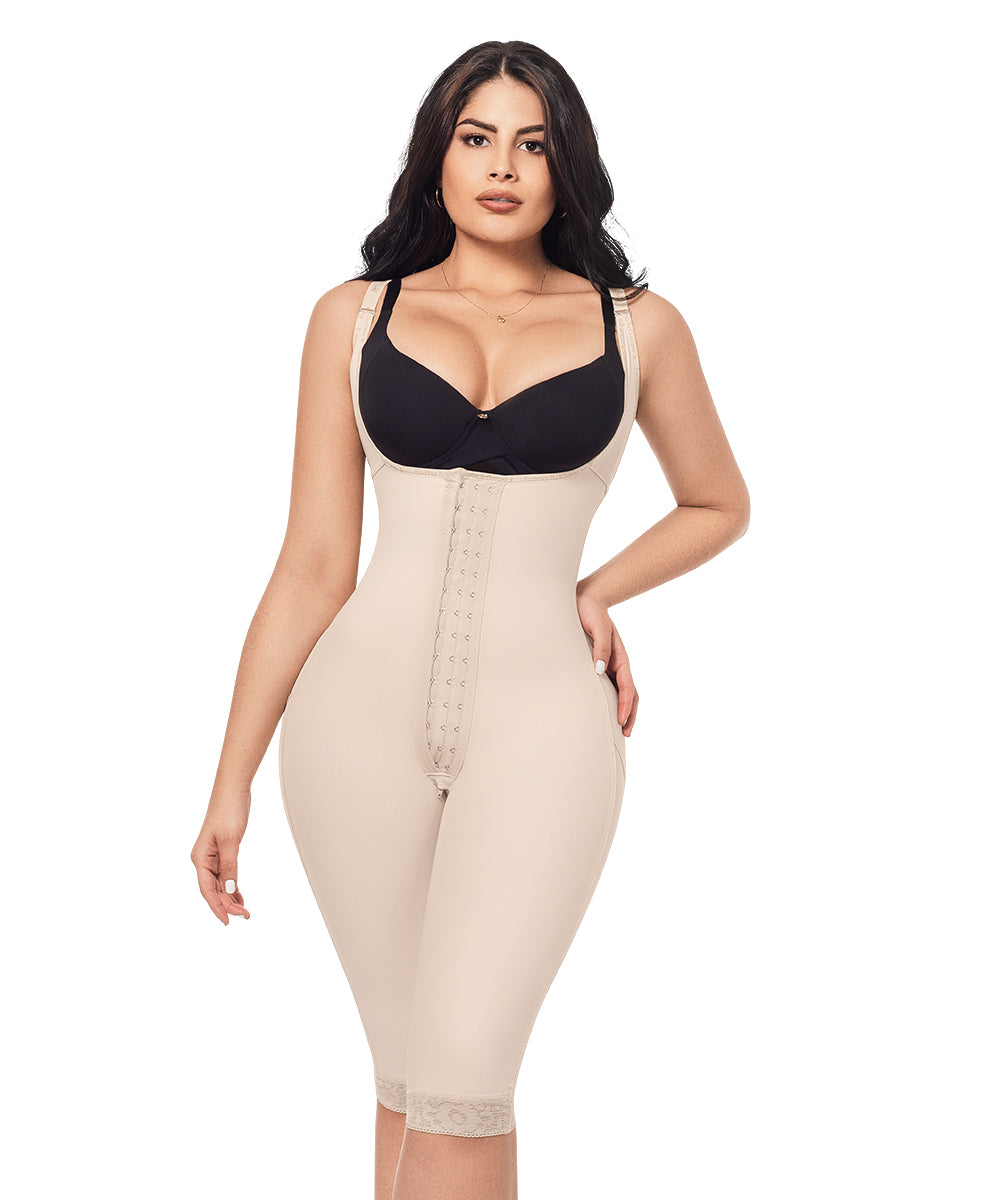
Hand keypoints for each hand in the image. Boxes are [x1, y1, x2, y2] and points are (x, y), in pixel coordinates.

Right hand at [191, 792, 250, 924]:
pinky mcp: (223, 851)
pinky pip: (226, 875)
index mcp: (200, 858)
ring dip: (231, 898)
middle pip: (214, 889)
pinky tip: (240, 897)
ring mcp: (213, 856)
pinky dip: (233, 886)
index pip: (207, 890)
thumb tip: (229, 891)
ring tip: (244, 911)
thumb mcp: (230, 841)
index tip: (228, 920)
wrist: (233, 790)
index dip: (217, 907)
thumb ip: (229, 867)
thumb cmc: (228, 811)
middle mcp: (203, 859)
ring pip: (220, 884)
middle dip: (227, 904)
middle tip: (245, 916)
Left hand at [576, 590, 638, 736]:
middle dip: (629, 713)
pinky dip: (614, 699)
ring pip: (622, 690)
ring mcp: (610, 663)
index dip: (625, 704)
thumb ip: (601, 647)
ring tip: (621, 726)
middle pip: (630, 692)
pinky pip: (611, 684)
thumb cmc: (589, 611)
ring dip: (624, 708)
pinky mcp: (601, 662)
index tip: (621, 720)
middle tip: (625, 732)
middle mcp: (616, 662)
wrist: (584, 599)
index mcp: (619, 656)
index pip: (626, 685)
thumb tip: (600, 669)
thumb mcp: (597, 627)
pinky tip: (606, 709)